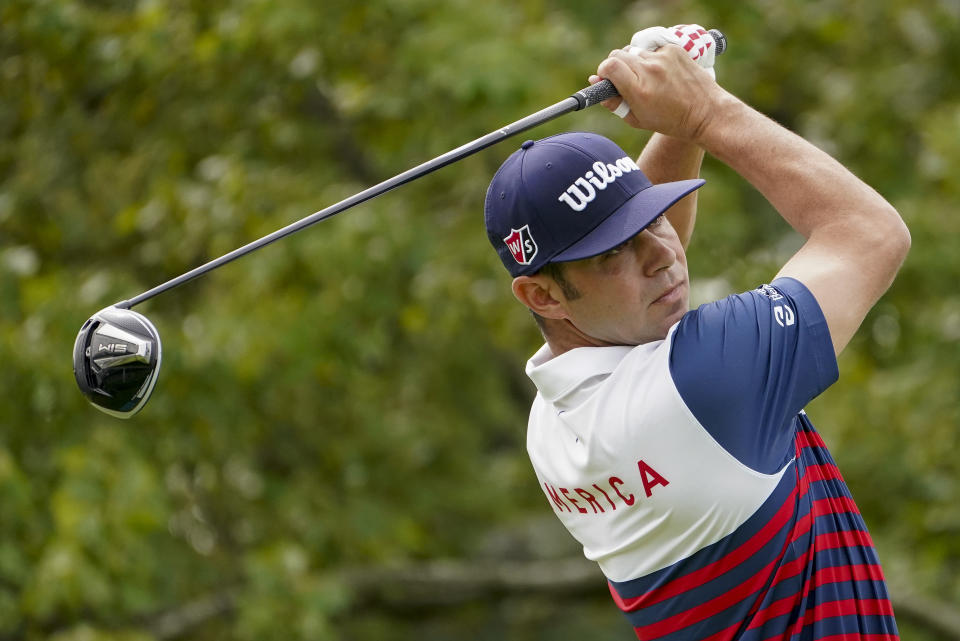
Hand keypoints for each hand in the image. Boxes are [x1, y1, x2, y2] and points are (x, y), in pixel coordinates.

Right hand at [589, 44, 724, 140]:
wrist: (705, 112)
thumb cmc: (670, 121)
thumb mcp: (636, 119)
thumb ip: (614, 101)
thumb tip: (595, 82)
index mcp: (639, 90)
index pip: (609, 66)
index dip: (603, 71)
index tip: (606, 79)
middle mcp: (650, 70)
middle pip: (618, 55)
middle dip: (615, 66)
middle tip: (623, 79)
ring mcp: (663, 57)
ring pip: (635, 51)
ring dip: (634, 62)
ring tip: (646, 79)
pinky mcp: (674, 49)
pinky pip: (652, 49)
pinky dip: (651, 59)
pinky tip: (661, 73)